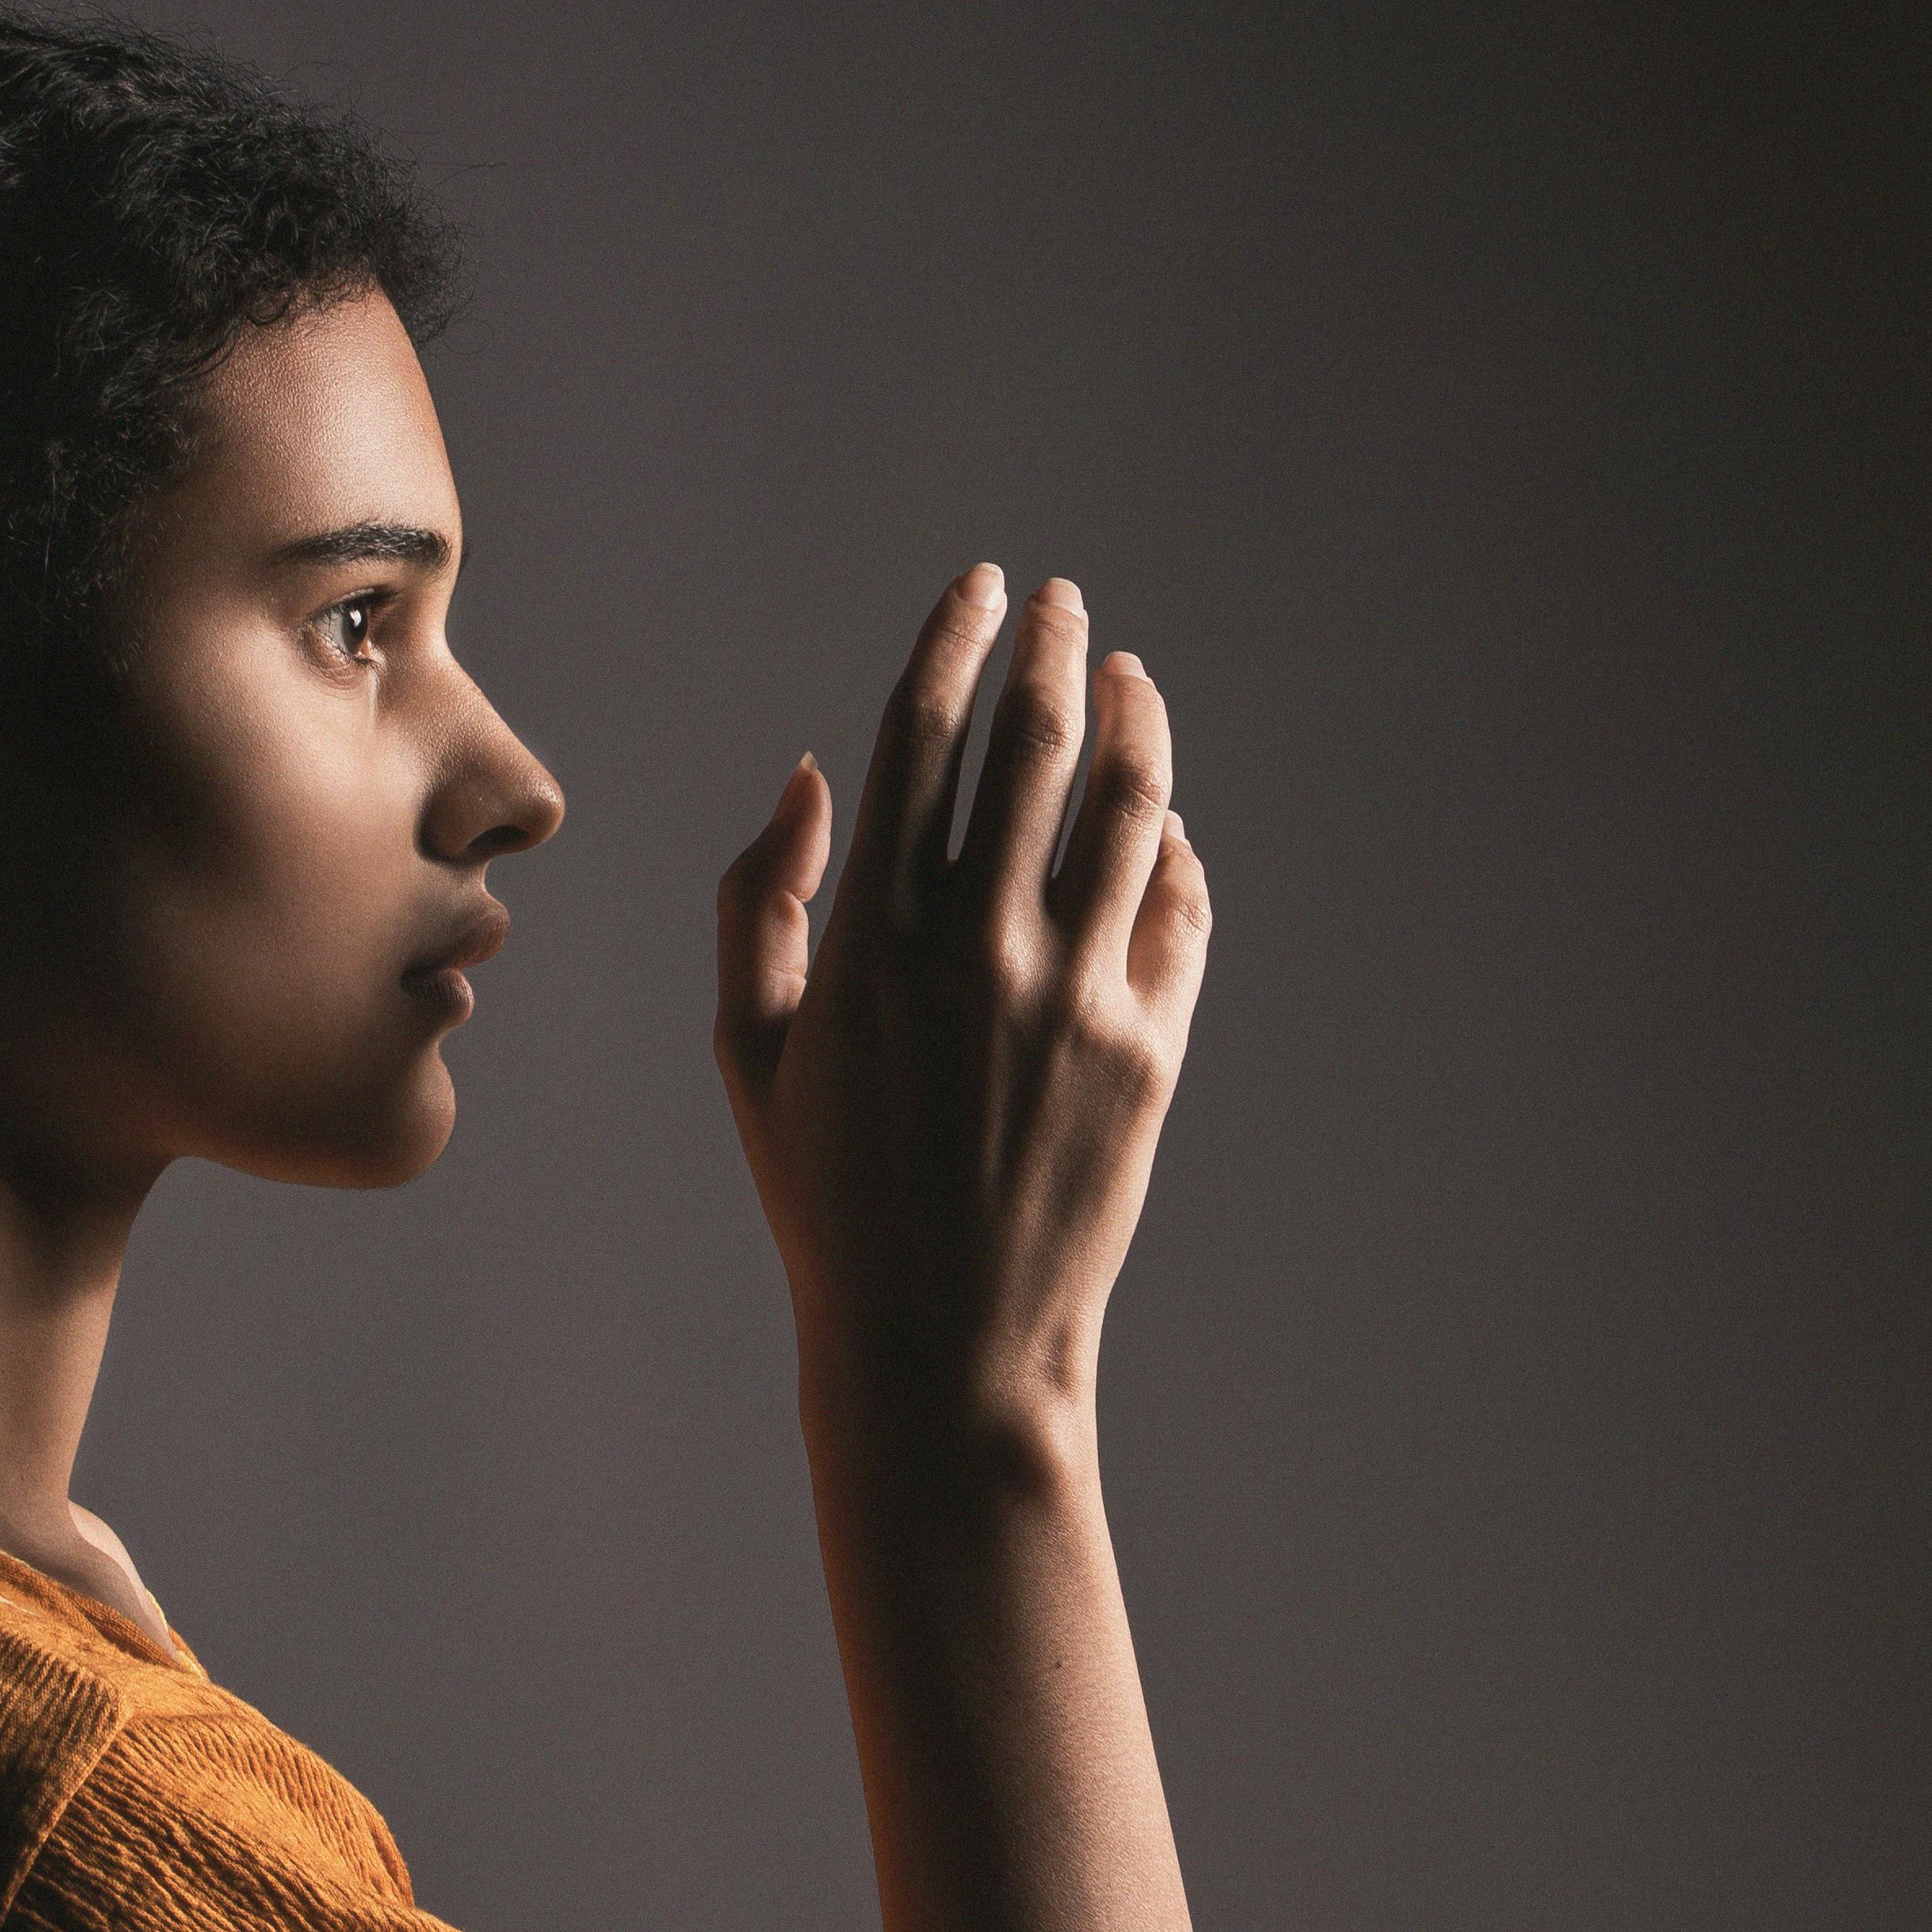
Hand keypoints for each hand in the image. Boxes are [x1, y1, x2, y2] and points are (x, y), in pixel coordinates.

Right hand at [714, 566, 1212, 1428]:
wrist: (945, 1346)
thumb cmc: (828, 1199)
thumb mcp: (752, 1051)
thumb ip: (762, 901)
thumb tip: (810, 772)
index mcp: (871, 940)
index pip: (921, 735)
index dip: (956, 640)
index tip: (984, 586)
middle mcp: (980, 949)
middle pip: (1035, 743)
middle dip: (1054, 649)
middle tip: (1065, 604)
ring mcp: (1077, 996)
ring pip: (1131, 807)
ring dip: (1137, 722)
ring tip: (1131, 680)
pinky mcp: (1152, 1049)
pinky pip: (1179, 909)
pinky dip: (1175, 847)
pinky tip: (1163, 822)